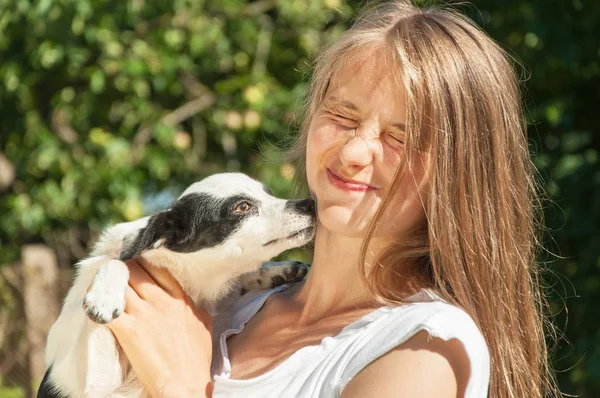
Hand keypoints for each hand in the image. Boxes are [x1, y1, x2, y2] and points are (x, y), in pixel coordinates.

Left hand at [107, 257, 213, 397]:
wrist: (185, 384)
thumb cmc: (196, 359)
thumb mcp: (203, 324)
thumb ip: (195, 307)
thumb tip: (190, 301)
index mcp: (180, 299)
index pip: (158, 268)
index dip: (143, 263)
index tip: (135, 265)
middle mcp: (161, 301)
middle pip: (134, 271)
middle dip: (122, 269)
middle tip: (114, 273)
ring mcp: (144, 315)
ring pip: (119, 285)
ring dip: (107, 282)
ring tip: (100, 284)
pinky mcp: (129, 331)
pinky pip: (106, 308)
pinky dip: (96, 302)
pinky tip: (91, 301)